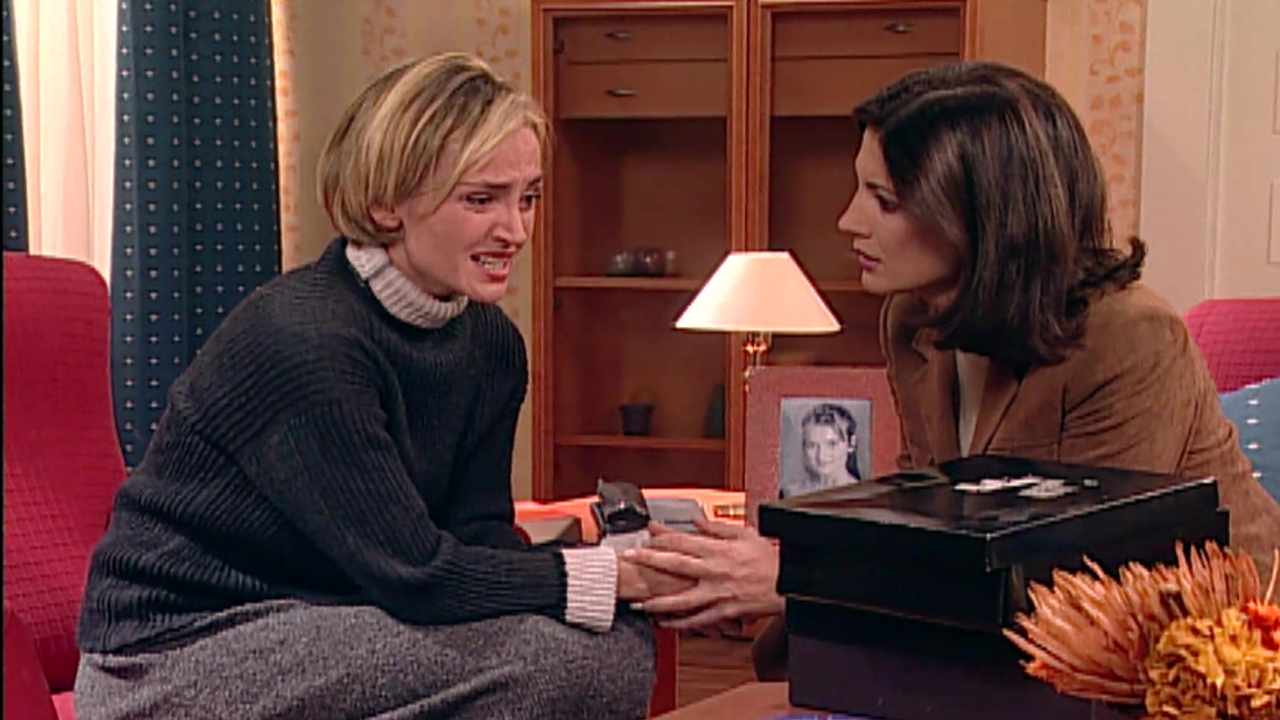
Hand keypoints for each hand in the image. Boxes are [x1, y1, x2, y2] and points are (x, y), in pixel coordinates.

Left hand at [622, 517, 783, 629]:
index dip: (661, 538)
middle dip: (650, 561)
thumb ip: (718, 527)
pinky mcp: (725, 611)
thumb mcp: (745, 533)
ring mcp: (718, 593)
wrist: (789, 582)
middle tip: (630, 559)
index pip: (683, 541)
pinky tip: (667, 624)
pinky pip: (699, 620)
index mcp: (718, 550)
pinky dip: (681, 624)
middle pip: (675, 565)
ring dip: (658, 602)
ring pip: (682, 599)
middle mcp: (714, 571)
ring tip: (640, 604)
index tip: (645, 536)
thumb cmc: (769, 558)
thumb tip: (696, 520)